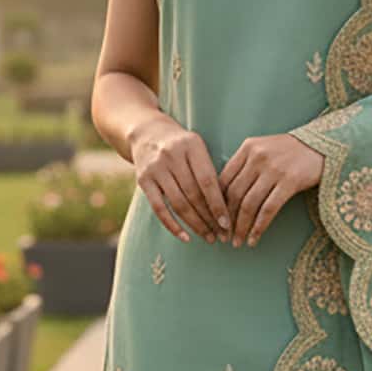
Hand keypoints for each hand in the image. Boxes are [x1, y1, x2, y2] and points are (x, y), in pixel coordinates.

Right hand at [127, 110, 231, 242]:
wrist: (147, 132)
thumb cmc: (181, 145)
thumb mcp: (197, 148)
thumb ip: (210, 170)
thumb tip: (228, 207)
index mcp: (191, 146)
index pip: (207, 181)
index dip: (218, 204)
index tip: (228, 223)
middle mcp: (172, 156)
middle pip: (194, 195)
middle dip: (209, 218)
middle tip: (222, 235)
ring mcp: (156, 168)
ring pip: (178, 204)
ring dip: (195, 225)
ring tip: (209, 237)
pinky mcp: (143, 180)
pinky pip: (159, 209)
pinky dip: (172, 226)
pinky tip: (185, 237)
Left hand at [219, 133, 324, 246]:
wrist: (326, 145)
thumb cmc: (292, 152)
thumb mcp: (264, 149)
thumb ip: (245, 165)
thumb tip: (226, 196)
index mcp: (247, 148)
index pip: (224, 180)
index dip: (216, 204)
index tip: (215, 221)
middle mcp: (258, 157)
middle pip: (234, 194)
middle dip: (226, 219)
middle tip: (224, 236)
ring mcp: (274, 169)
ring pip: (249, 204)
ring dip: (241, 227)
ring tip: (238, 242)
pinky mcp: (290, 181)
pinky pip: (269, 209)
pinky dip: (259, 227)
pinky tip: (254, 239)